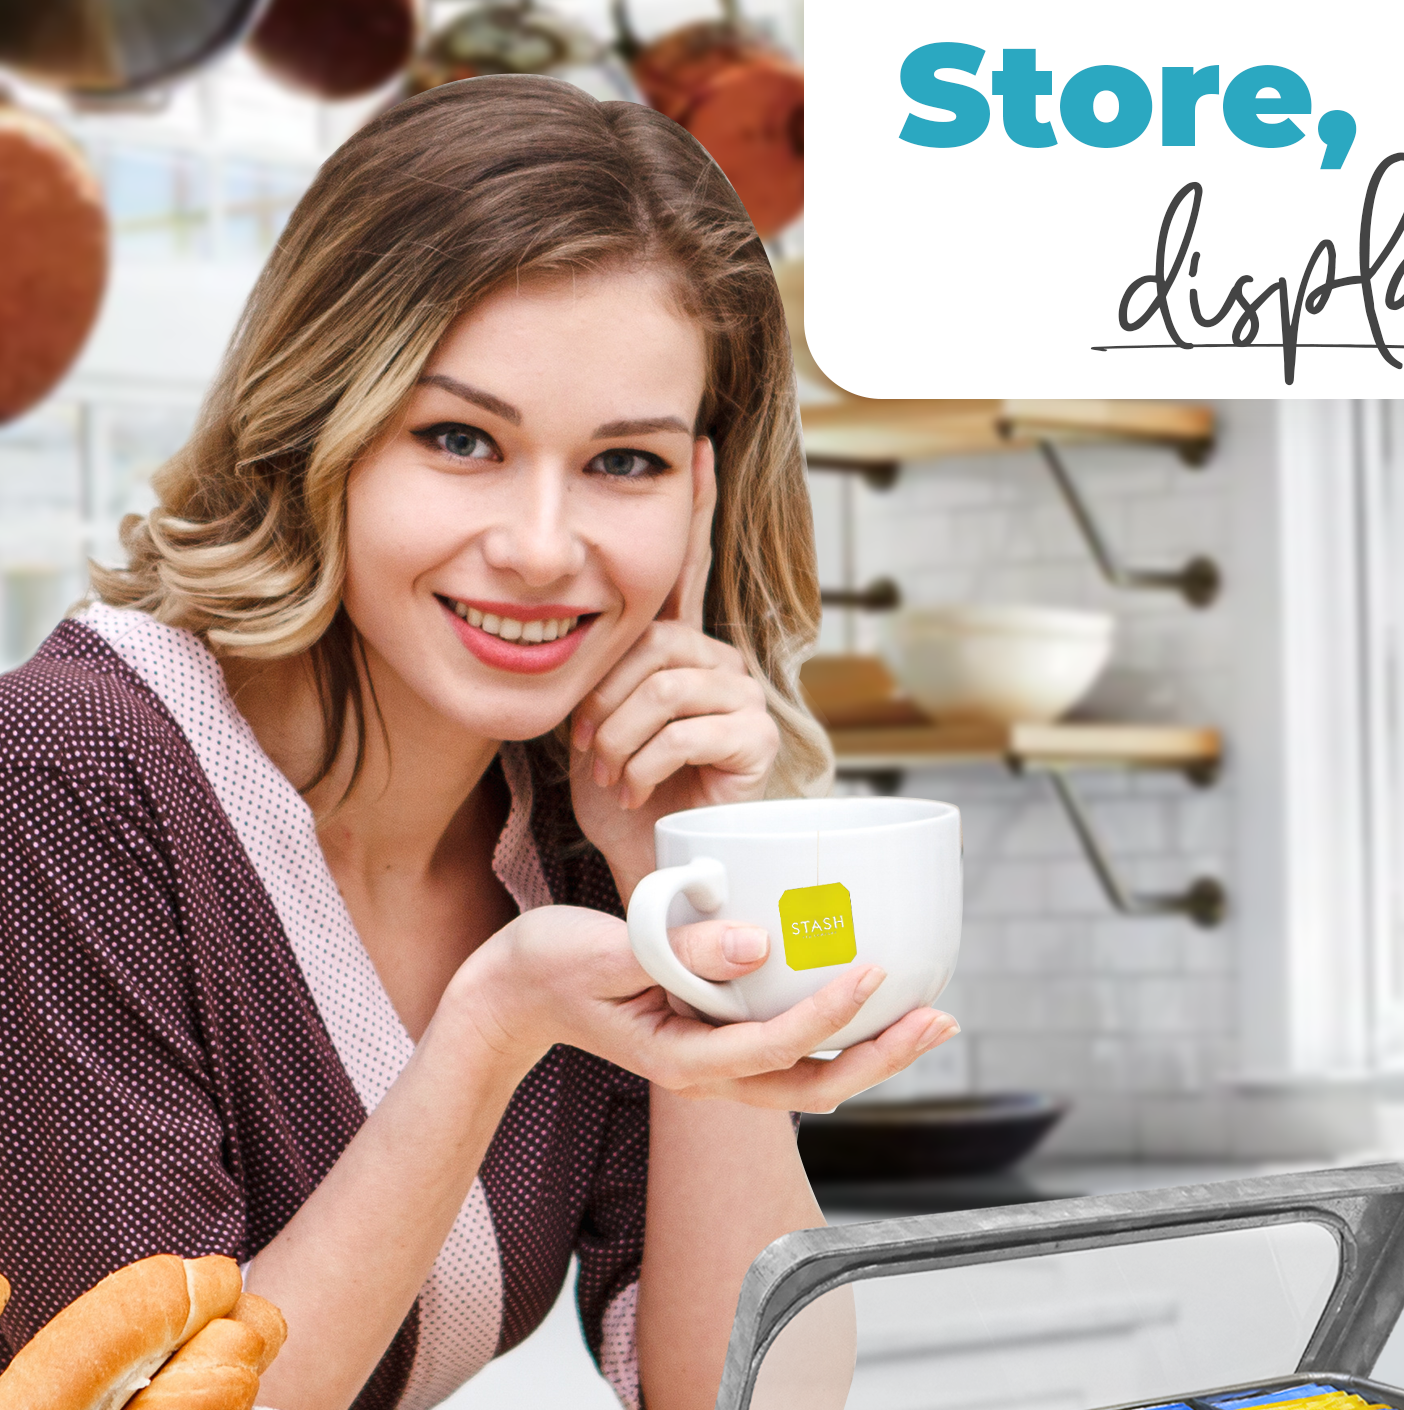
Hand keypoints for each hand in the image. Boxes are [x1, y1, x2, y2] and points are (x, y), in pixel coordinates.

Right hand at [450, 904, 958, 1110]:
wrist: (514, 994)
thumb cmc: (553, 964)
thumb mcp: (608, 947)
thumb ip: (678, 950)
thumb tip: (760, 944)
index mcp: (681, 1059)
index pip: (774, 1046)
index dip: (829, 1013)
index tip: (872, 970)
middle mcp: (708, 1077)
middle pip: (813, 1087)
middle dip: (882, 1057)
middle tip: (940, 1019)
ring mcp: (717, 1070)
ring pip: (812, 1083)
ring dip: (874, 1056)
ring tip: (933, 1021)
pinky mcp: (721, 1048)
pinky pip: (794, 1058)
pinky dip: (841, 1040)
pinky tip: (877, 1009)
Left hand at [567, 440, 779, 903]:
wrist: (655, 870)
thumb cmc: (623, 803)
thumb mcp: (590, 723)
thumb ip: (591, 671)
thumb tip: (552, 616)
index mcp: (681, 648)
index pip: (687, 566)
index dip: (695, 508)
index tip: (699, 447)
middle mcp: (720, 661)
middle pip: (654, 641)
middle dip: (607, 698)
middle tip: (590, 748)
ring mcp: (742, 697)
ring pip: (665, 685)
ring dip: (620, 736)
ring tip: (612, 773)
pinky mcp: (754, 738)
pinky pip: (684, 726)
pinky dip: (643, 764)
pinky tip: (640, 790)